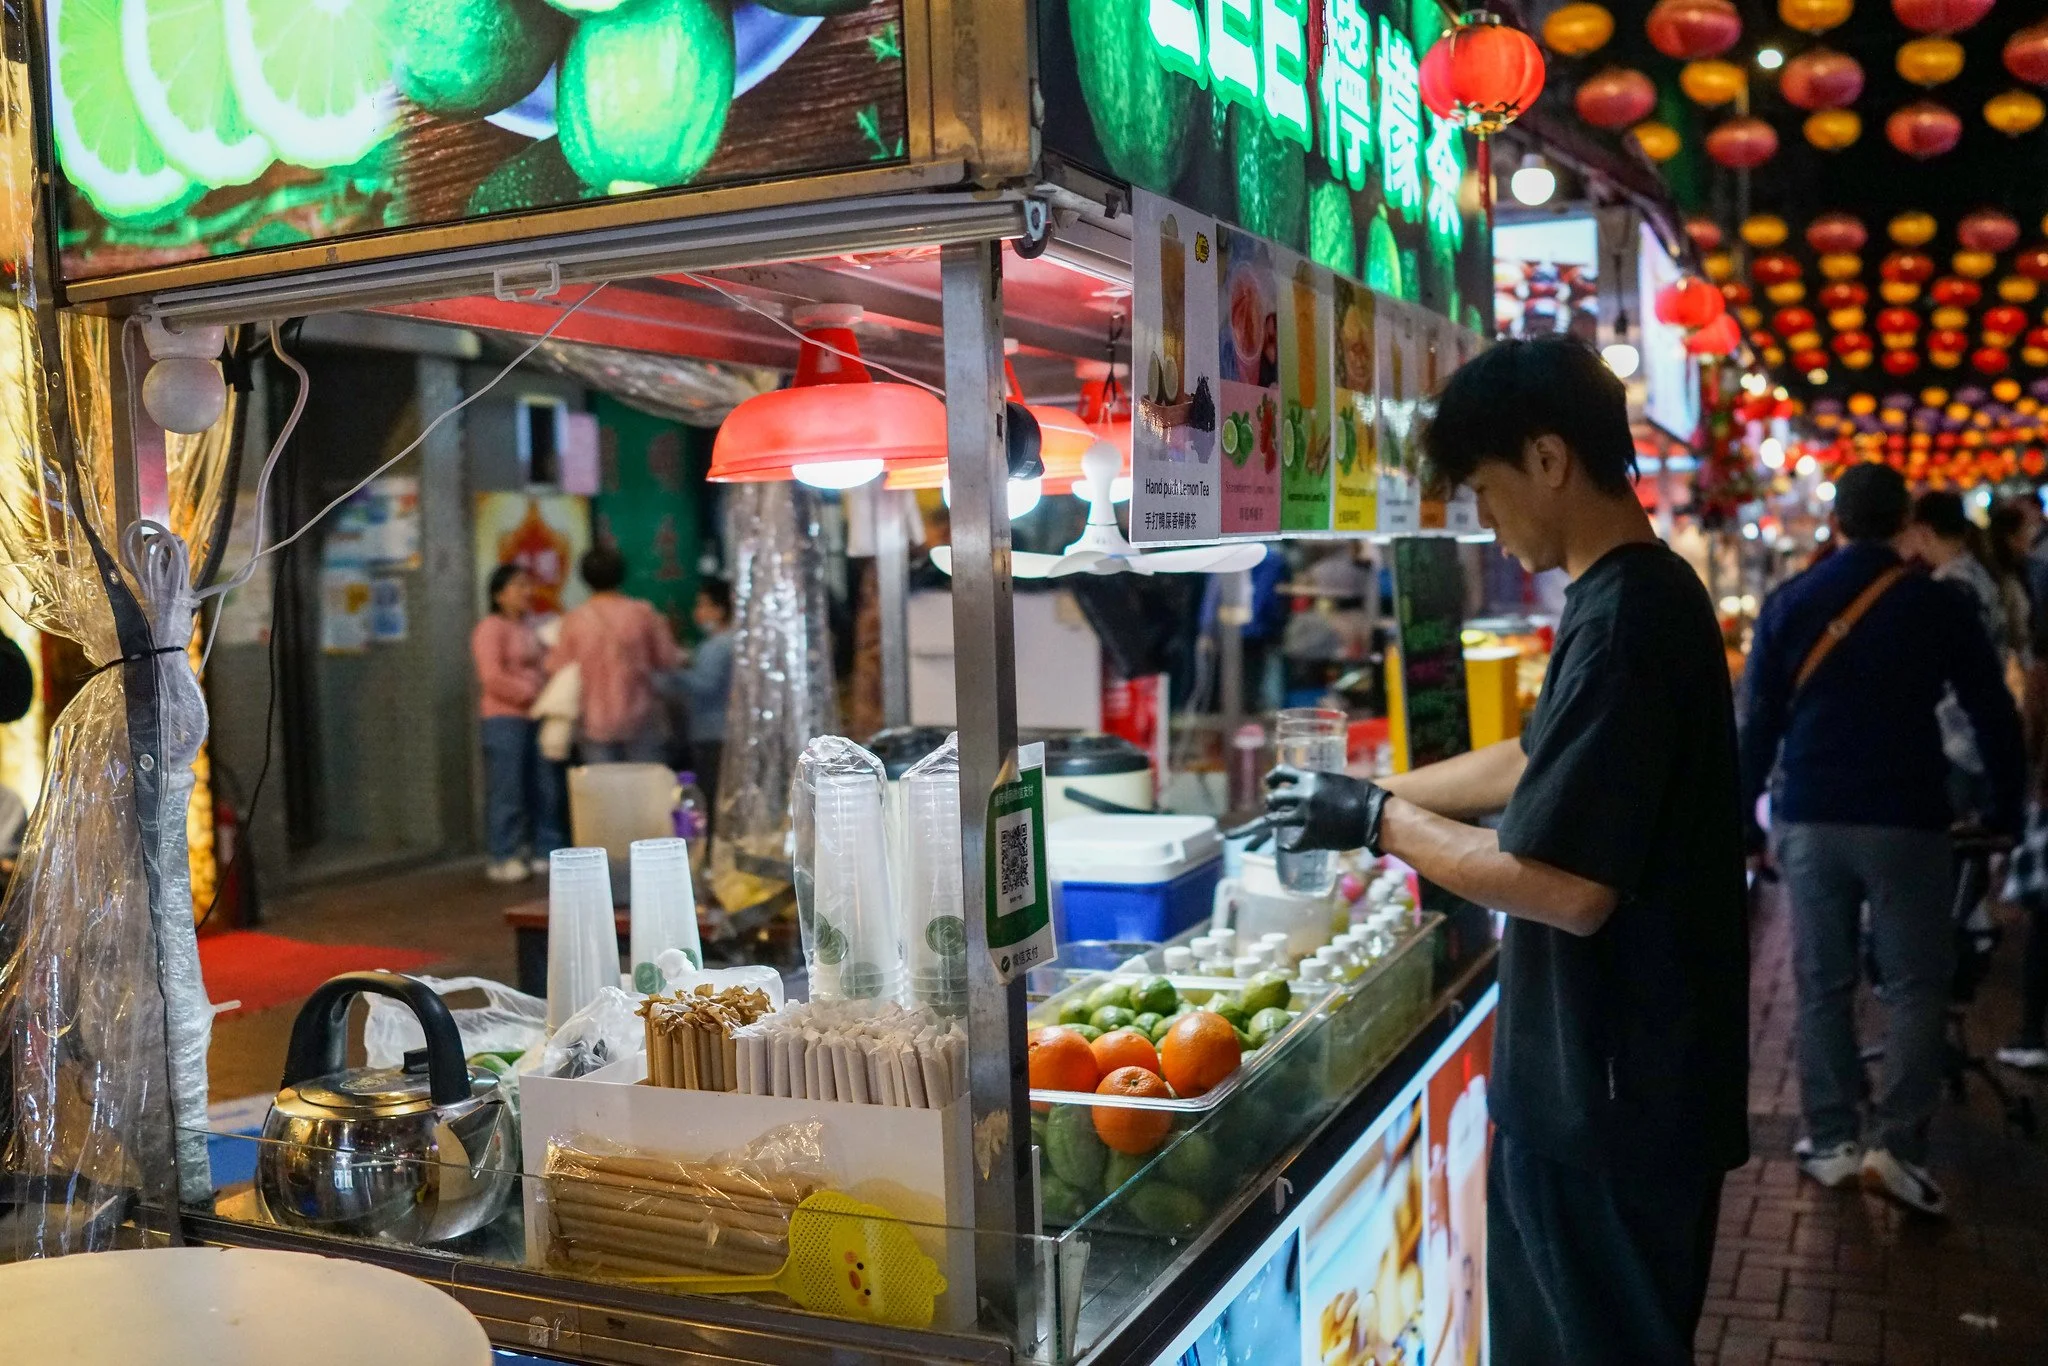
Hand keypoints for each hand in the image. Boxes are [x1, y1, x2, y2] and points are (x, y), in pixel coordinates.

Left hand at [1248, 766, 1390, 854]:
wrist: (1375, 817)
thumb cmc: (1364, 795)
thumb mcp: (1337, 781)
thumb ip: (1320, 783)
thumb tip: (1311, 786)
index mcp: (1311, 778)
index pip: (1281, 772)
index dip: (1272, 778)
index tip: (1269, 784)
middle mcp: (1304, 795)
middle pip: (1274, 798)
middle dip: (1271, 802)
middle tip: (1272, 806)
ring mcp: (1305, 816)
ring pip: (1276, 818)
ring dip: (1270, 821)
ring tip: (1263, 826)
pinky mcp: (1311, 836)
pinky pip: (1291, 843)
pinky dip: (1288, 846)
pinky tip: (1286, 847)